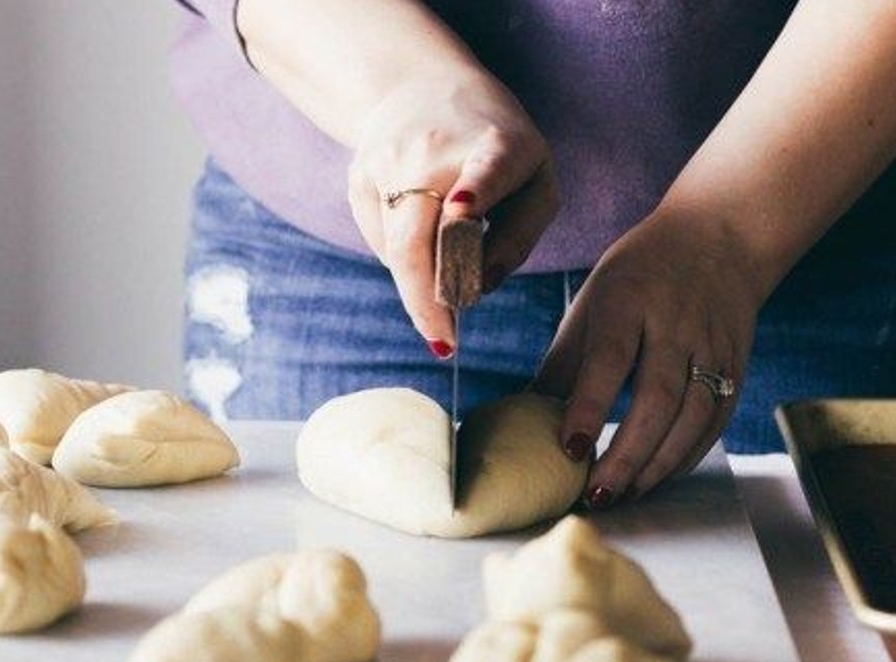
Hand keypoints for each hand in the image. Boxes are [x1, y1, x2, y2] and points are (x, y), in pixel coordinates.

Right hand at [347, 75, 558, 353]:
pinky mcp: (359, 177)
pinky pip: (382, 241)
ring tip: (442, 316)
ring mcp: (388, 162)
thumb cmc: (498, 145)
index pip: (484, 170)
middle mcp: (433, 151)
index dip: (474, 191)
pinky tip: (422, 244)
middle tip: (444, 344)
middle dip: (427, 297)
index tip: (461, 208)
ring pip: (395, 250)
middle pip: (416, 238)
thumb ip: (520, 237)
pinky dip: (404, 260)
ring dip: (418, 290)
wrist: (421, 83)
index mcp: (496, 145)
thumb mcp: (536, 179)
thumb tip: (478, 287)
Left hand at [532, 208, 764, 504]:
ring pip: (692, 416)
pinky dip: (687, 455)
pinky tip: (659, 477)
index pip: (610, 359)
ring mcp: (712, 344)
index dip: (590, 407)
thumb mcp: (593, 300)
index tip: (570, 451)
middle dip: (627, 453)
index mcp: (629, 297)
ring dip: (658, 463)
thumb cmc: (640, 275)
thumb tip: (525, 420)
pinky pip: (715, 420)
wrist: (720, 236)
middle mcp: (675, 321)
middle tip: (597, 494)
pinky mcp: (737, 363)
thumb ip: (565, 362)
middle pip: (657, 397)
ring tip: (625, 494)